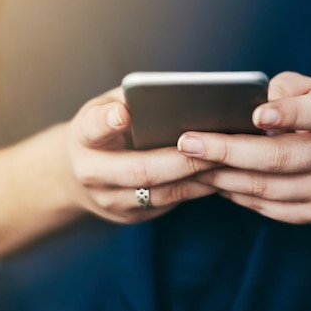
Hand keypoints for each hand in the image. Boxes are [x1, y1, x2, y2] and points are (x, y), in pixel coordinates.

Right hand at [66, 87, 217, 223]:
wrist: (79, 174)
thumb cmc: (105, 130)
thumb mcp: (107, 107)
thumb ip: (132, 100)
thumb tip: (178, 93)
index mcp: (83, 138)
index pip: (92, 128)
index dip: (107, 122)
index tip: (123, 114)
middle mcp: (93, 174)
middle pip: (140, 171)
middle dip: (182, 160)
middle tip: (216, 146)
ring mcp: (112, 202)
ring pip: (162, 194)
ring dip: (198, 178)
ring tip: (230, 161)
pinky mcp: (133, 216)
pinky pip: (171, 203)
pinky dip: (198, 189)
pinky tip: (222, 175)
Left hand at [177, 72, 310, 223]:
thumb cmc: (309, 112)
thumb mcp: (305, 89)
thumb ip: (281, 89)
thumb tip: (250, 106)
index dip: (288, 114)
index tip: (256, 116)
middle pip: (279, 157)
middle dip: (228, 151)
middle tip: (188, 143)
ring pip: (265, 186)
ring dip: (221, 176)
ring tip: (189, 163)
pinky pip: (264, 205)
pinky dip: (233, 192)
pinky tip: (211, 179)